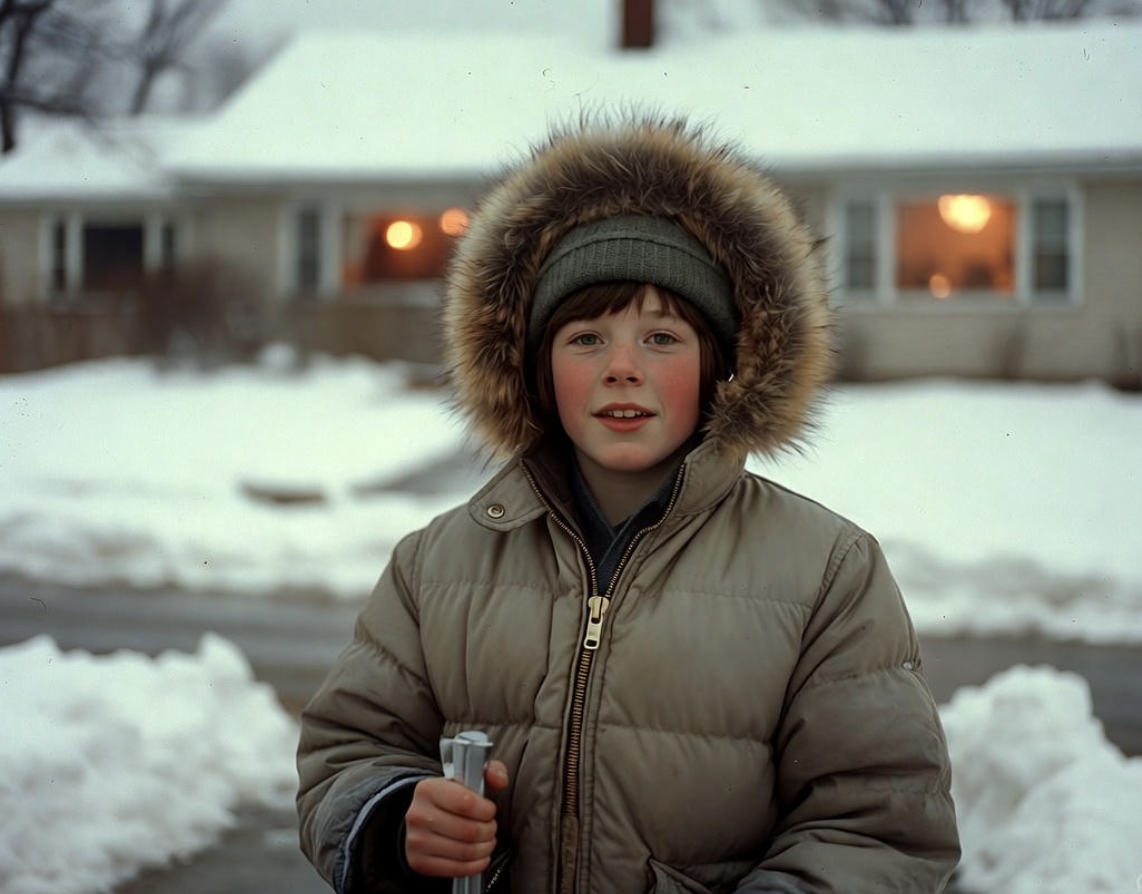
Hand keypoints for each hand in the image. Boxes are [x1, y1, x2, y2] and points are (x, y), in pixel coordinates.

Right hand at [404, 760, 509, 877]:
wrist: (423, 817)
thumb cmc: (451, 797)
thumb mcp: (468, 777)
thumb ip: (490, 772)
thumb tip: (500, 780)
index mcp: (428, 789)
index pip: (465, 803)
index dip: (486, 810)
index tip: (490, 811)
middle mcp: (418, 815)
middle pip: (468, 831)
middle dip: (488, 831)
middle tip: (491, 827)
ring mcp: (417, 841)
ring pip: (465, 852)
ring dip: (485, 848)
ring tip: (487, 841)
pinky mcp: (420, 862)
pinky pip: (456, 869)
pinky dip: (476, 865)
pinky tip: (481, 856)